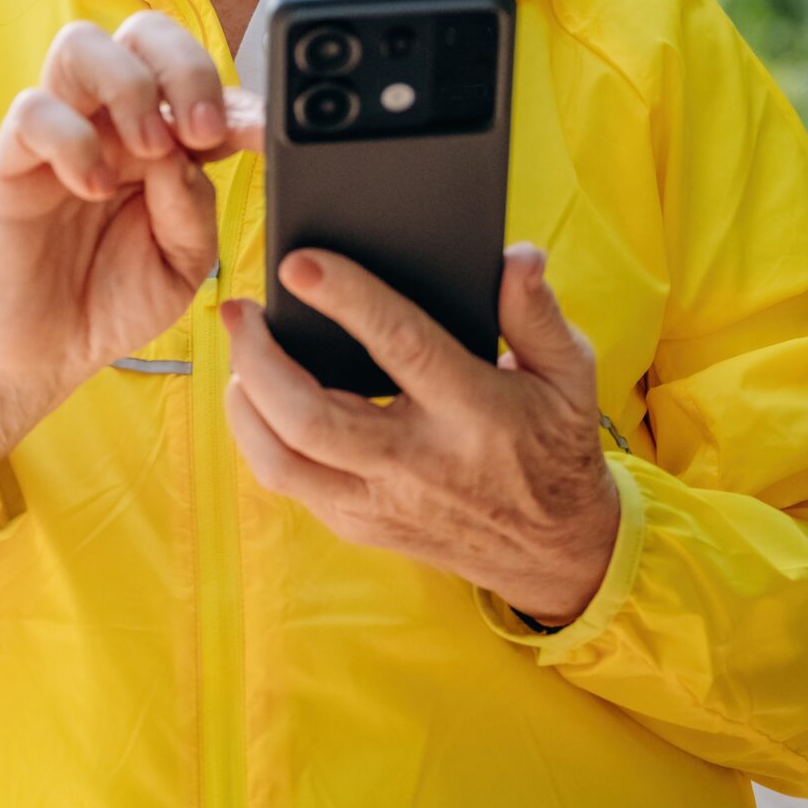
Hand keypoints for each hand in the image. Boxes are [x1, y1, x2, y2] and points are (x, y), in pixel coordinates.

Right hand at [0, 15, 264, 526]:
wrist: (43, 356)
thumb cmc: (112, 300)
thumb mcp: (182, 264)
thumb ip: (194, 208)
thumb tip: (189, 154)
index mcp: (160, 138)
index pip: (196, 80)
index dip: (236, 96)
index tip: (264, 133)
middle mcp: (109, 122)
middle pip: (142, 32)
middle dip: (184, 66)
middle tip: (204, 130)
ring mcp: (59, 135)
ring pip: (81, 45)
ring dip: (129, 86)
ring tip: (151, 149)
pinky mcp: (10, 162)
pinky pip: (33, 111)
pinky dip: (73, 139)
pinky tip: (96, 187)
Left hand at [219, 240, 621, 626]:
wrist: (554, 550)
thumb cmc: (553, 444)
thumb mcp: (568, 373)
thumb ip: (537, 312)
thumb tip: (517, 257)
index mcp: (474, 413)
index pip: (402, 348)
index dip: (348, 301)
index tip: (300, 264)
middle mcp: (419, 463)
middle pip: (312, 417)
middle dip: (259, 360)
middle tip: (239, 310)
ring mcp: (382, 503)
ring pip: (283, 461)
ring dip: (245, 404)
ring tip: (240, 352)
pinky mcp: (360, 525)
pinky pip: (289, 482)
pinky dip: (259, 437)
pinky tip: (256, 396)